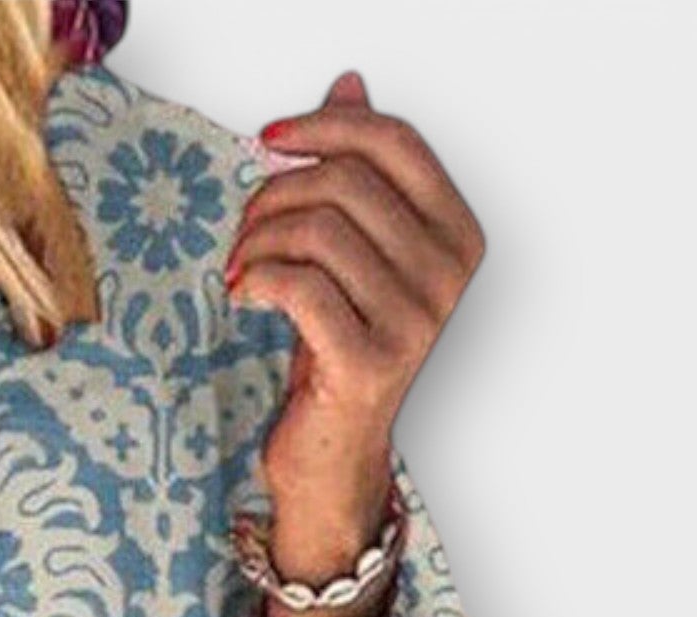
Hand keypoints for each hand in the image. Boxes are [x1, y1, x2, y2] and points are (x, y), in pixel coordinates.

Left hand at [226, 71, 485, 555]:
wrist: (329, 453)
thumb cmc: (336, 348)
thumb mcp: (349, 253)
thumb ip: (357, 172)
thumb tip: (349, 83)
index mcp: (455, 233)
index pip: (393, 142)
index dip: (324, 126)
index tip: (268, 140)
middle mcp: (446, 274)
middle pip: (344, 182)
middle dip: (274, 196)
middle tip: (244, 233)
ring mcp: (414, 321)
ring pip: (317, 231)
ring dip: (258, 241)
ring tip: (241, 269)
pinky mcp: (368, 362)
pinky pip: (298, 285)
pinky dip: (255, 279)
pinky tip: (242, 294)